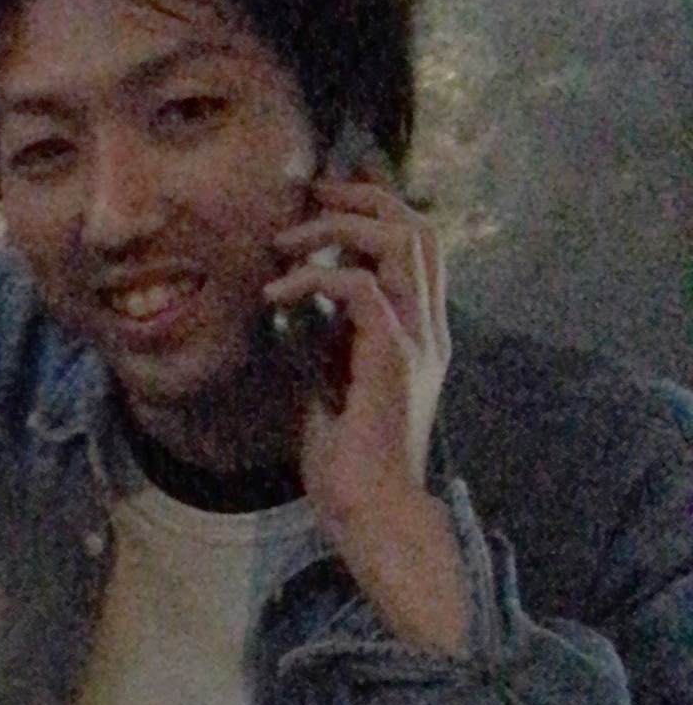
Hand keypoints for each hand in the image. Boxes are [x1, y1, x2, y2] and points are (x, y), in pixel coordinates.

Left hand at [266, 172, 465, 654]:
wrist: (370, 511)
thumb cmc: (348, 459)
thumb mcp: (334, 380)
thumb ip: (332, 335)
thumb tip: (304, 297)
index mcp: (420, 330)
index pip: (418, 244)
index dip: (377, 206)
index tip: (325, 195)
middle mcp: (429, 327)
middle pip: (419, 228)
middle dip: (363, 197)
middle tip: (311, 194)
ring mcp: (417, 340)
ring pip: (402, 242)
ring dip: (339, 229)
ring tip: (286, 241)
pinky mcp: (393, 359)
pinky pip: (361, 287)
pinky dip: (315, 277)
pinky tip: (275, 293)